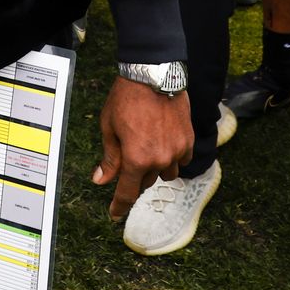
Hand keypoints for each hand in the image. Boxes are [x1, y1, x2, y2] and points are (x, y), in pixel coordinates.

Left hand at [93, 76, 191, 220]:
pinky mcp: (188, 141)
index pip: (127, 193)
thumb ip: (109, 158)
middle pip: (146, 182)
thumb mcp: (109, 127)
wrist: (153, 75)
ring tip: (148, 146)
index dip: (119, 206)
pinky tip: (164, 142)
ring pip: (166, 173)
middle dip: (136, 175)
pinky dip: (172, 156)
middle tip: (129, 157)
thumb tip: (100, 180)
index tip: (114, 214)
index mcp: (136, 159)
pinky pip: (182, 159)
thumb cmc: (126, 98)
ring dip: (156, 167)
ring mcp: (177, 151)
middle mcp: (159, 160)